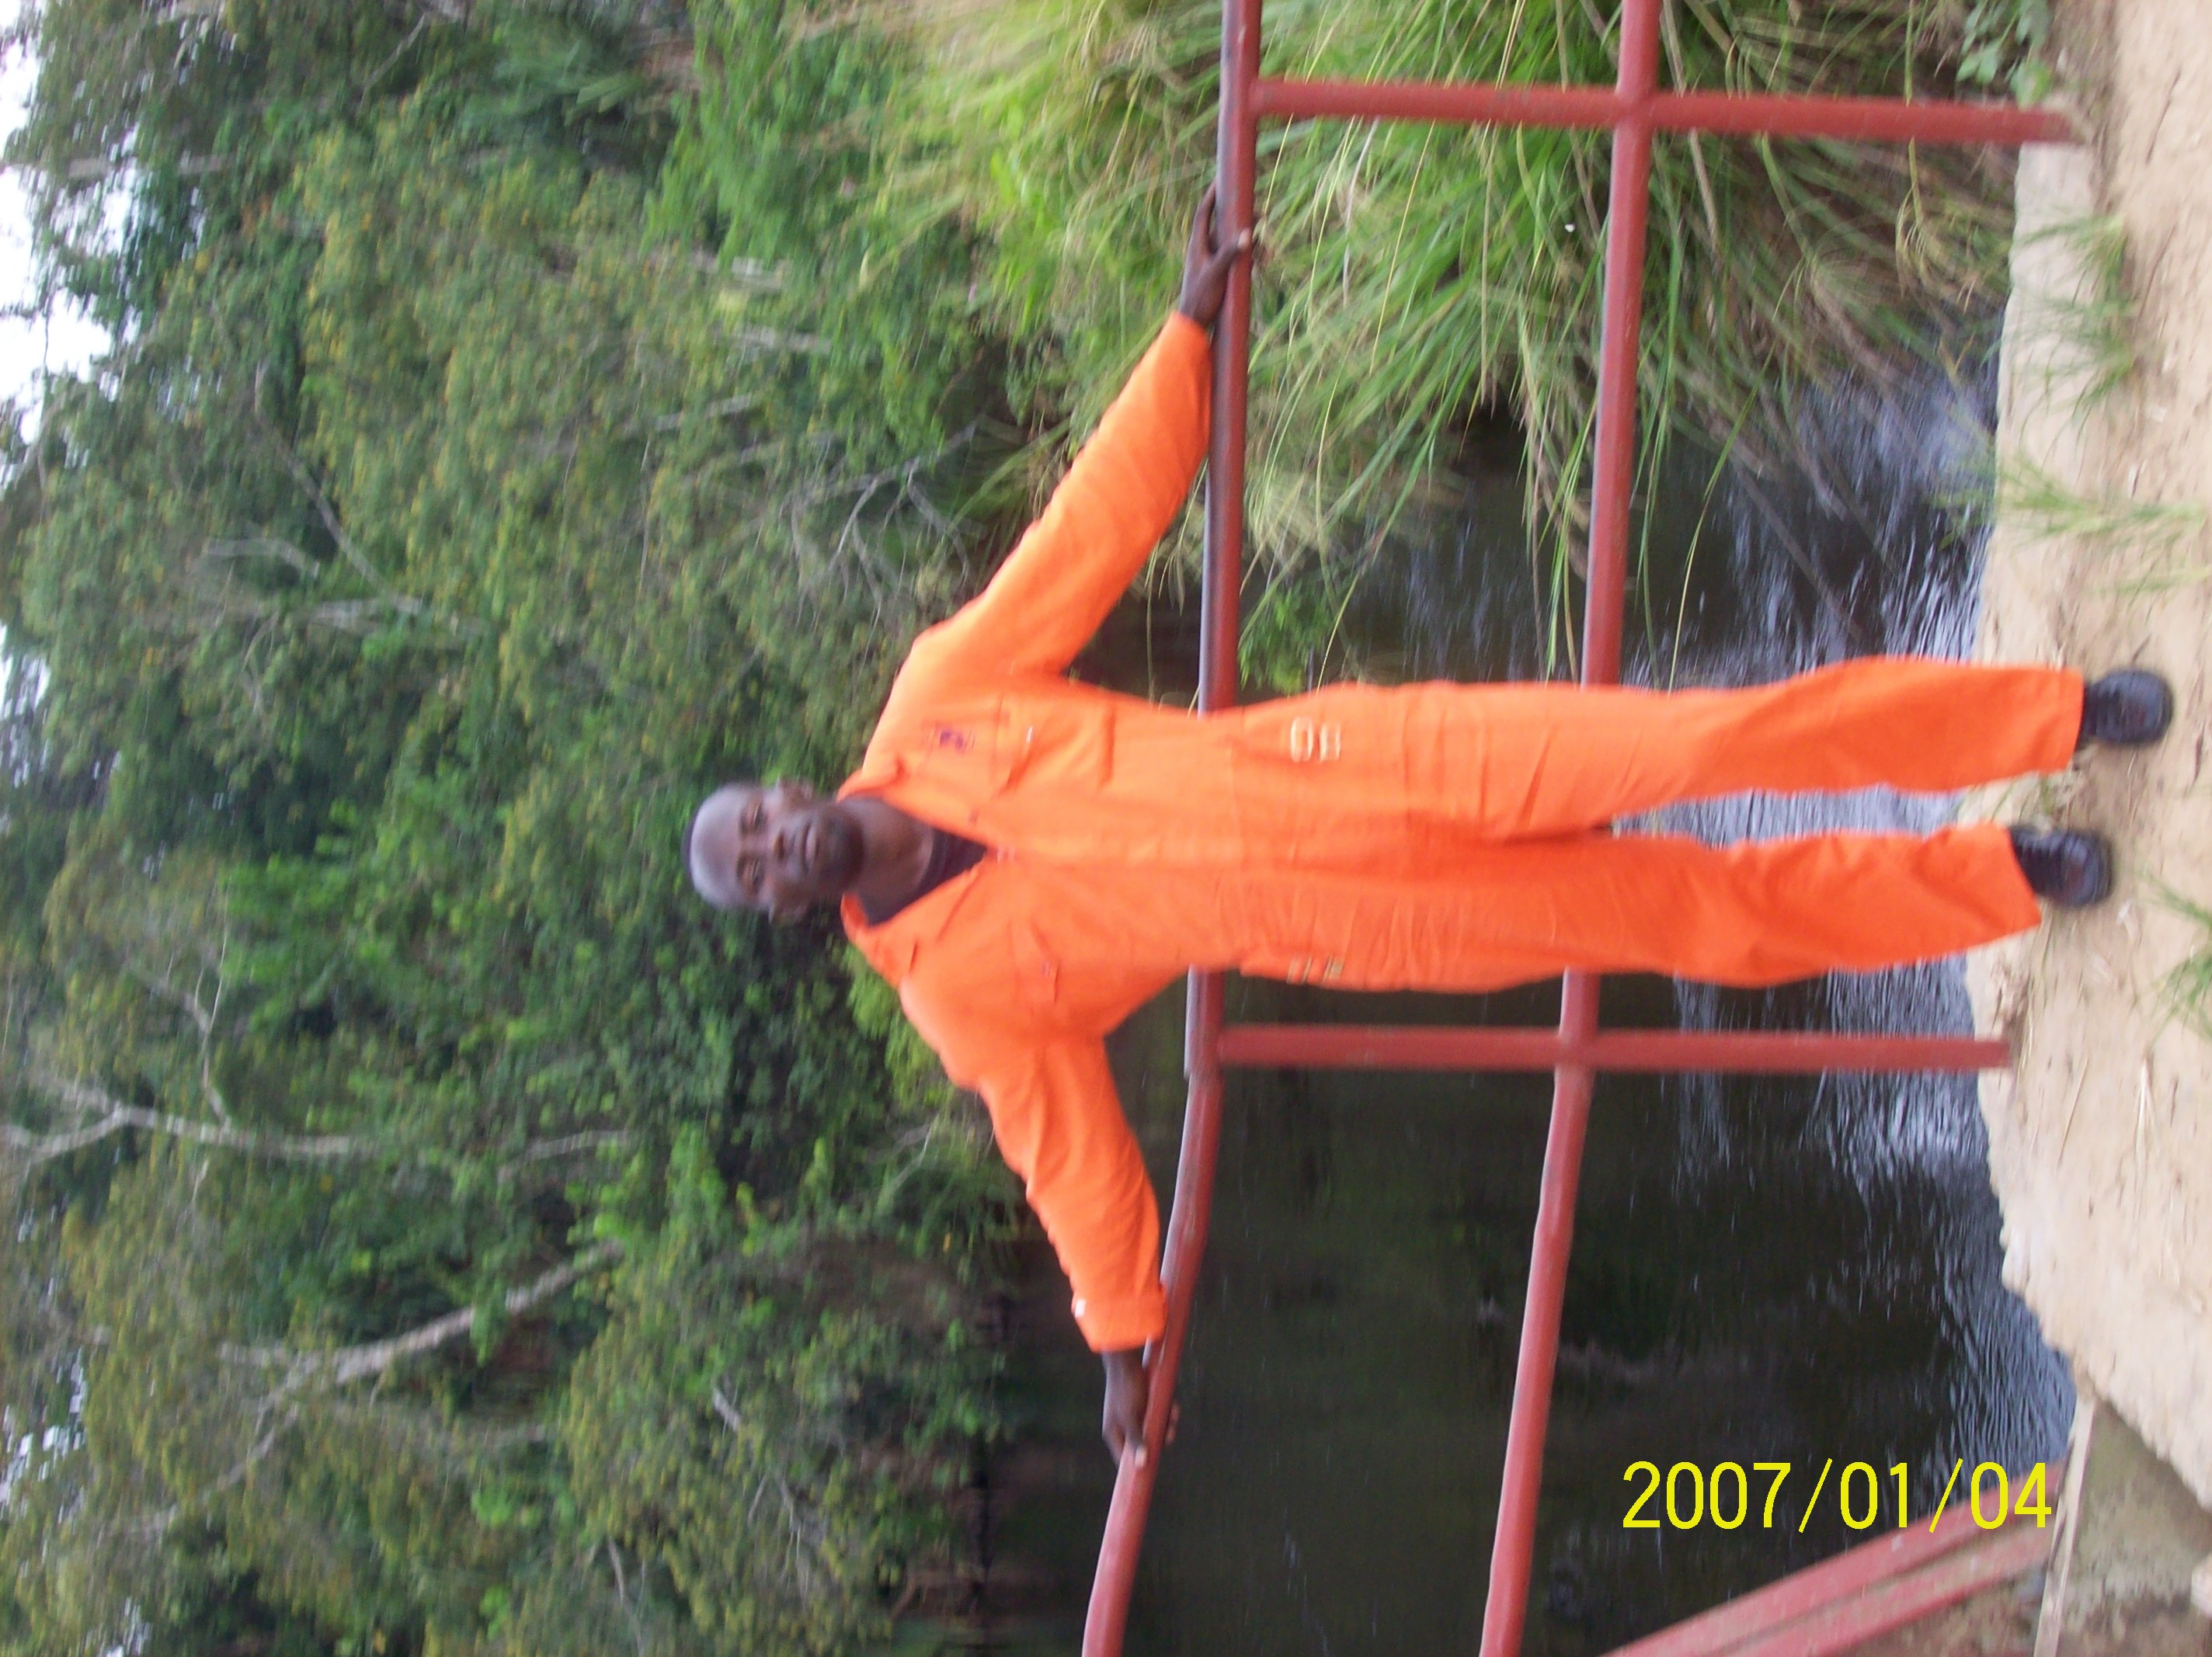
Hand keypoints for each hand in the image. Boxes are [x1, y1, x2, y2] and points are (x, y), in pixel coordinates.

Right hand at [1101, 1347, 1179, 1465]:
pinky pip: (1158, 1415)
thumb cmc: (1124, 1388)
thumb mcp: (1130, 1416)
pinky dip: (1167, 1412)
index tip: (1153, 1470)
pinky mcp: (1144, 1404)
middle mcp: (1124, 1426)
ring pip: (1154, 1428)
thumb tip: (1141, 1464)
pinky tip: (1174, 1407)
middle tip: (1170, 1434)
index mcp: (1114, 1432)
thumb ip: (1135, 1440)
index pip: (1125, 1458)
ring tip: (1174, 1416)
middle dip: (1160, 1439)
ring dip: (1167, 1424)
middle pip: (1144, 1444)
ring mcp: (1134, 1414)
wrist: (1126, 1359)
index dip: (1139, 1465)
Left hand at [1175, 183, 1250, 329]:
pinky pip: (1237, 257)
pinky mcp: (1221, 272)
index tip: (1220, 179)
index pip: (1203, 213)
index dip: (1211, 196)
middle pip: (1221, 224)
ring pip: (1232, 240)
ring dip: (1248, 235)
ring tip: (1264, 228)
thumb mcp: (1216, 274)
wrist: (1194, 322)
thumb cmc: (1201, 297)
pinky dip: (1249, 254)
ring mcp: (1213, 261)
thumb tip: (1248, 234)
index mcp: (1198, 245)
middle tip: (1256, 207)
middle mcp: (1205, 249)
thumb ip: (1231, 254)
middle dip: (1238, 214)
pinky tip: (1263, 255)